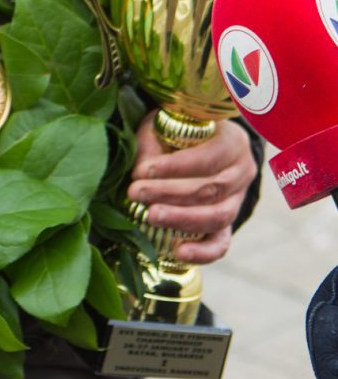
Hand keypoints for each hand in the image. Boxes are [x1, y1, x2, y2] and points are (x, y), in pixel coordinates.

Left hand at [125, 113, 257, 264]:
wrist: (200, 149)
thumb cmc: (178, 134)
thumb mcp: (166, 126)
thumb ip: (154, 144)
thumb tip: (140, 170)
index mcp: (233, 141)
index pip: (208, 157)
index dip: (174, 166)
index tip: (141, 171)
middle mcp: (242, 172)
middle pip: (210, 189)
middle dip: (170, 193)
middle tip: (136, 192)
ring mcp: (237, 202)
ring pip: (217, 216)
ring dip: (181, 218)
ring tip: (151, 216)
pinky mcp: (227, 226)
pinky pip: (221, 244)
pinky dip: (202, 253)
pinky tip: (178, 253)